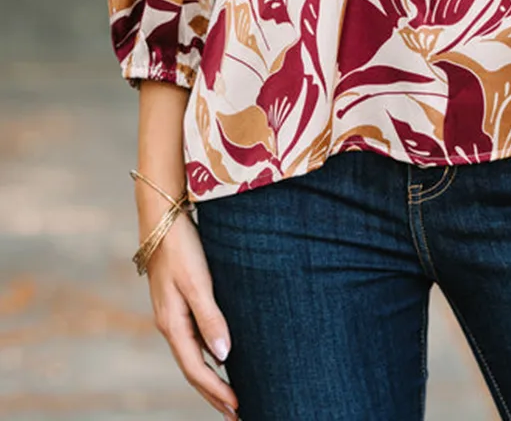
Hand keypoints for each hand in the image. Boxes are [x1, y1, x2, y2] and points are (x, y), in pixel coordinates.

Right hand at [143, 205, 239, 418]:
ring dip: (211, 377)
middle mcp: (170, 324)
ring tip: (231, 395)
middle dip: (213, 394)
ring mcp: (173, 314)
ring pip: (193, 355)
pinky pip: (194, 338)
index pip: (195, 369)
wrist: (162, 218)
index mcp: (172, 324)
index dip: (215, 391)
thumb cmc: (181, 247)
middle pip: (193, 369)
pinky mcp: (179, 301)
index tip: (238, 408)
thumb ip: (210, 318)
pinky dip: (208, 355)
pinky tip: (222, 357)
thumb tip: (224, 356)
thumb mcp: (197, 282)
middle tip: (237, 414)